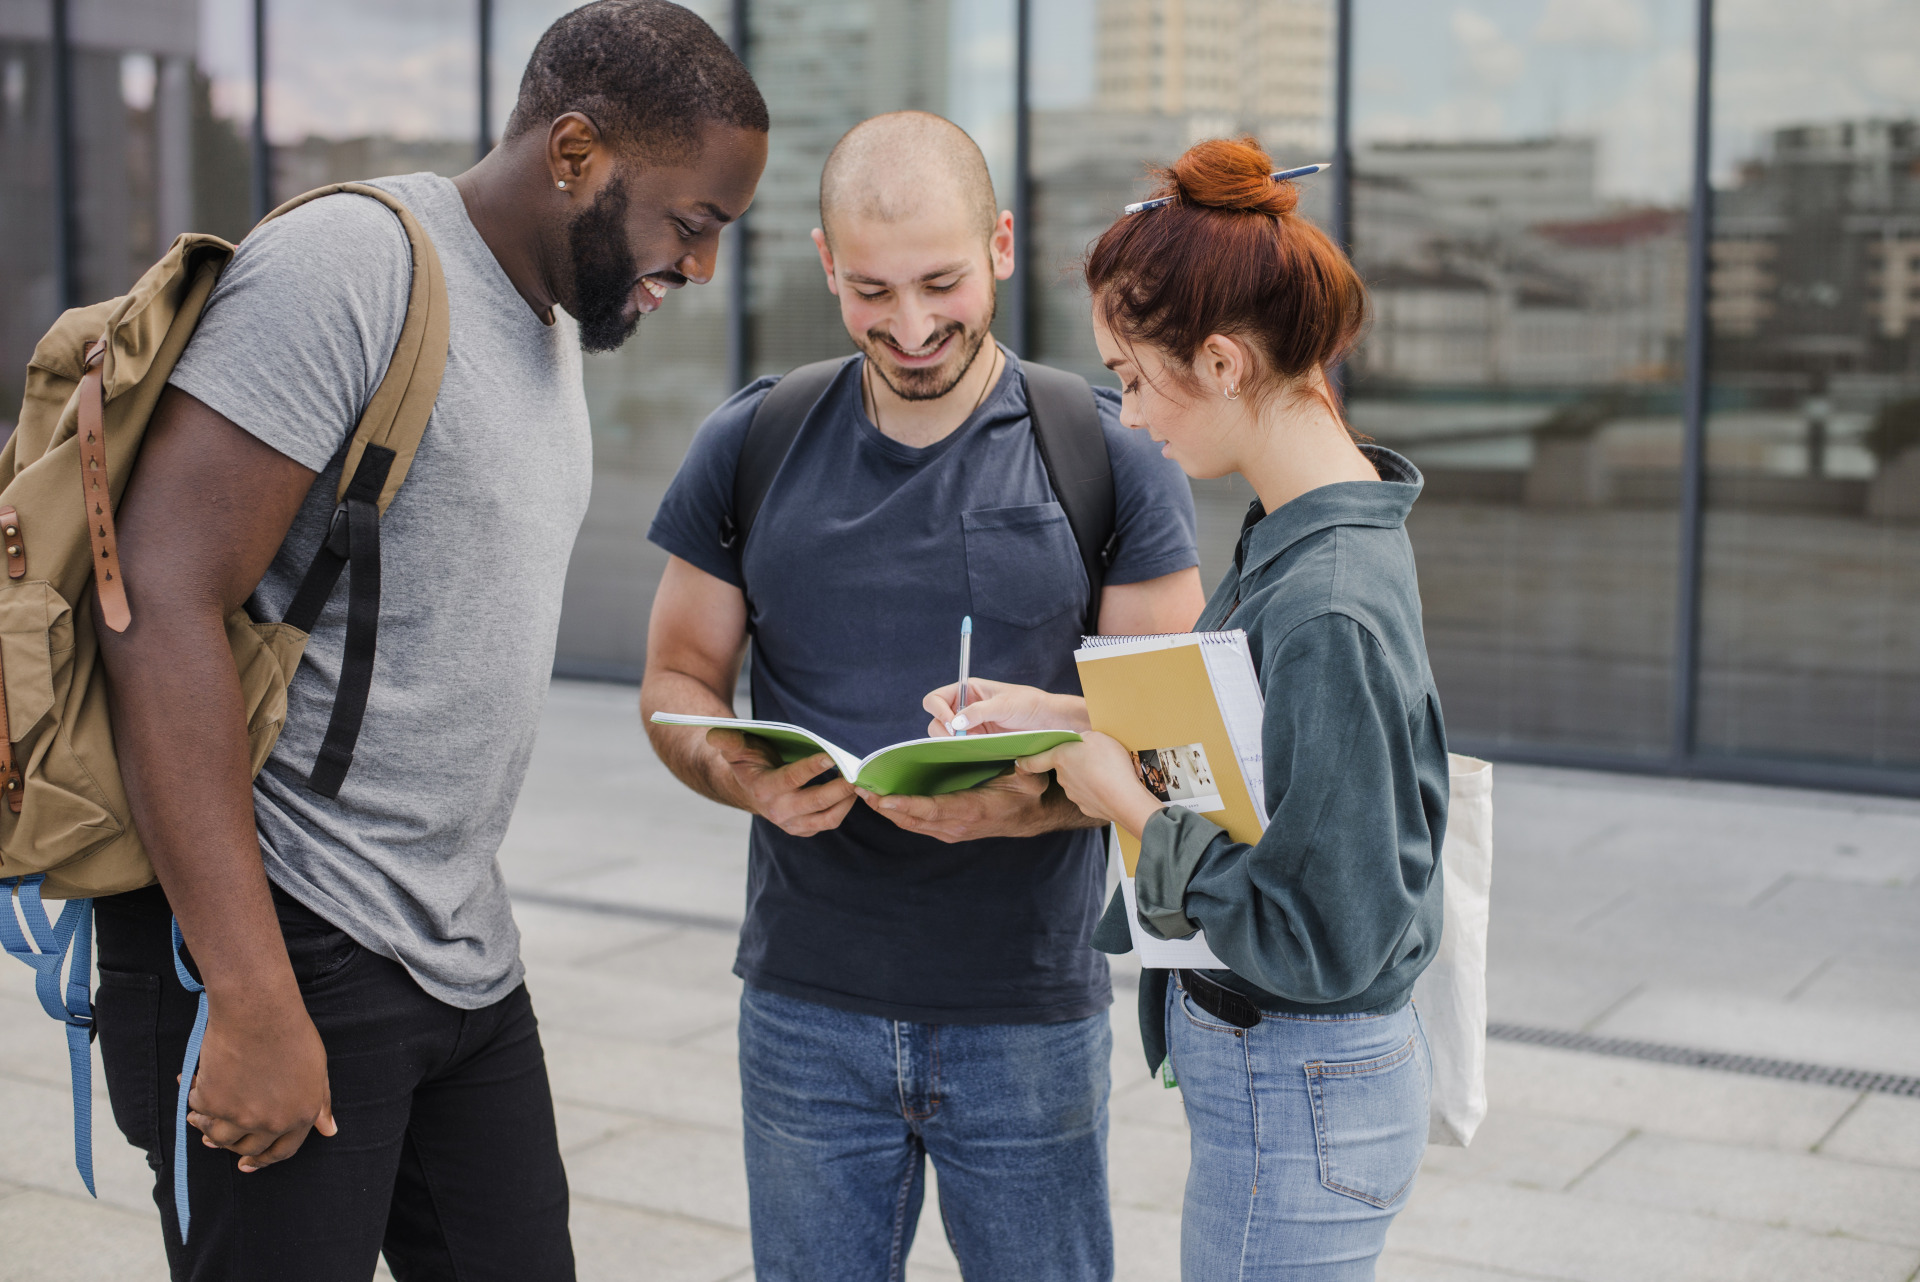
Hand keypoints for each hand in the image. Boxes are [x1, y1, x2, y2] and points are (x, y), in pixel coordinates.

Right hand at [184, 992, 334, 1172]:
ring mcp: (242, 1116)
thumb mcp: (317, 1069)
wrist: (259, 1013)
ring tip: (199, 1115)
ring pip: (218, 1137)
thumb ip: (320, 1102)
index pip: (283, 1151)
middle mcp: (273, 1122)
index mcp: (302, 1114)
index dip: (264, 1160)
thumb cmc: (291, 1033)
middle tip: (214, 1137)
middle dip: (231, 1145)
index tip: (247, 1163)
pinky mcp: (214, 1104)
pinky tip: (192, 1083)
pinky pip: (198, 1110)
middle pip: (248, 1148)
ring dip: (207, 1128)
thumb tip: (329, 1130)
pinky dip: (193, 1098)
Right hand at [708, 728, 855, 835]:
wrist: (748, 790)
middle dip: (841, 787)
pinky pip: (831, 821)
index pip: (792, 779)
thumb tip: (714, 733)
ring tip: (861, 781)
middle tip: (859, 772)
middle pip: (817, 801)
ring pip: (829, 817)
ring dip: (848, 800)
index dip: (812, 767)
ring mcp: (794, 824)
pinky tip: (855, 790)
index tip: (831, 754)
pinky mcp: (806, 829)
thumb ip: (729, 741)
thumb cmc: (749, 763)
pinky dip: (846, 807)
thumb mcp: (737, 749)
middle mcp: (779, 811)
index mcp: (764, 790)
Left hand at [856, 768, 1095, 842]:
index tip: (883, 798)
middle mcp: (957, 825)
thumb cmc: (1027, 793)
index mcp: (972, 810)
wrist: (1031, 816)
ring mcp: (950, 831)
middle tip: (859, 788)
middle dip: (883, 805)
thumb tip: (1020, 758)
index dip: (906, 805)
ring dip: (884, 809)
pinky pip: (916, 823)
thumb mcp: (1029, 778)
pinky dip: (895, 812)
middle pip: (912, 819)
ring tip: (863, 792)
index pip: (933, 809)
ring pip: (909, 823)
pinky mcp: (946, 831)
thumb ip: (1024, 768)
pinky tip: (880, 799)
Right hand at [922, 679, 1089, 737]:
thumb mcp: (1003, 704)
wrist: (1049, 721)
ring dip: (954, 741)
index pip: (936, 698)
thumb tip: (954, 723)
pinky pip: (961, 745)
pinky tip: (978, 747)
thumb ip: (978, 711)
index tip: (951, 723)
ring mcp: (971, 724)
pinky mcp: (979, 739)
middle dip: (944, 729)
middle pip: (936, 719)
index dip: (938, 710)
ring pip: (946, 735)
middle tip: (961, 737)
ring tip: (974, 741)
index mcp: (968, 690)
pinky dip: (964, 748)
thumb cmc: (1029, 704)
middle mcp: (965, 706)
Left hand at [1018, 732, 1164, 837]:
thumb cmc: (1110, 763)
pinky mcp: (1087, 808)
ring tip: (1108, 771)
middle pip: (1063, 768)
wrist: (1125, 799)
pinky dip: (1098, 791)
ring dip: (1088, 777)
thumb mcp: (1096, 737)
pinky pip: (1090, 795)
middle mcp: (1062, 778)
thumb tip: (1081, 744)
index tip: (1020, 760)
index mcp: (1060, 758)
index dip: (1026, 760)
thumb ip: (1082, 738)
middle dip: (1074, 763)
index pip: (1033, 761)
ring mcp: (1074, 795)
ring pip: (1078, 782)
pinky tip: (1111, 786)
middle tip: (1094, 757)